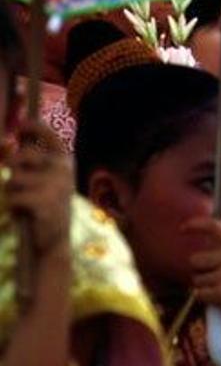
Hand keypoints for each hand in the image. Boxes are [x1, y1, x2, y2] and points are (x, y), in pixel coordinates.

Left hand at [5, 121, 71, 255]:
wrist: (52, 240)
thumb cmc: (42, 205)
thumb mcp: (40, 180)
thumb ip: (29, 161)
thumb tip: (9, 140)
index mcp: (65, 163)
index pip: (50, 137)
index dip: (34, 127)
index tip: (20, 126)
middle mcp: (64, 171)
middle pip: (22, 156)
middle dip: (12, 168)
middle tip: (17, 183)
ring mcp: (56, 186)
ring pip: (14, 179)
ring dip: (12, 191)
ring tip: (24, 202)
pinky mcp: (44, 202)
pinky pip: (13, 196)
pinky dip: (12, 205)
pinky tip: (25, 212)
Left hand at [185, 217, 220, 323]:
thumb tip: (202, 246)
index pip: (213, 226)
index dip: (195, 224)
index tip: (182, 228)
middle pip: (195, 260)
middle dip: (201, 271)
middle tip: (219, 279)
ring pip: (196, 279)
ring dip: (205, 286)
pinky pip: (198, 293)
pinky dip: (206, 298)